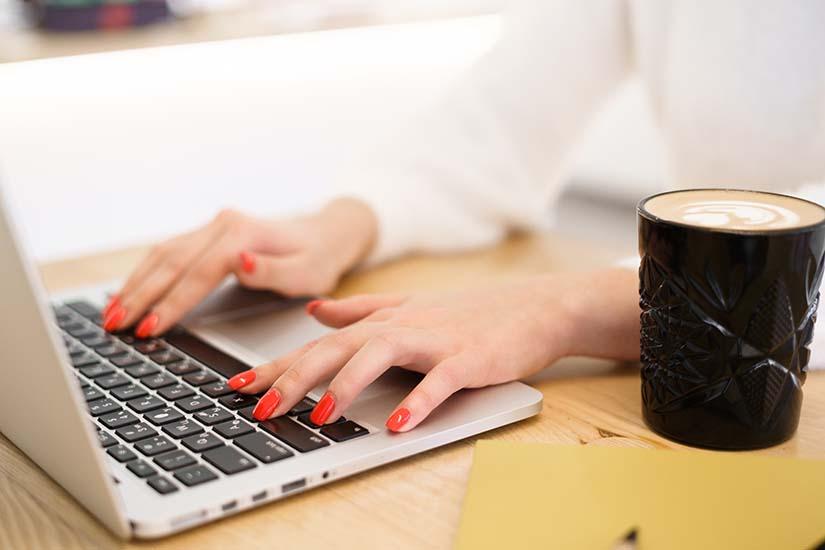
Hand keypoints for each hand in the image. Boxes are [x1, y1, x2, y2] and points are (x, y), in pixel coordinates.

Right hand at [101, 197, 376, 337]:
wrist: (326, 235)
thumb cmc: (318, 260)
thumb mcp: (308, 274)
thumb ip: (273, 272)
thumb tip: (240, 264)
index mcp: (243, 236)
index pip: (197, 273)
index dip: (171, 303)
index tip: (149, 328)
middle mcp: (223, 225)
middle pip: (171, 261)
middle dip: (141, 295)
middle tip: (115, 325)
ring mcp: (214, 226)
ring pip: (164, 254)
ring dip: (136, 283)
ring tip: (112, 314)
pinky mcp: (209, 233)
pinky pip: (170, 251)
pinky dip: (146, 272)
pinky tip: (130, 291)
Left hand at [228, 269, 639, 431]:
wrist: (534, 306)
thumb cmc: (470, 313)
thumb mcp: (409, 307)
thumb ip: (361, 309)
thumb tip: (315, 312)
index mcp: (383, 319)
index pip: (319, 343)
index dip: (277, 364)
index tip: (237, 385)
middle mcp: (401, 325)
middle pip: (337, 349)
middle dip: (294, 377)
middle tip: (259, 406)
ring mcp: (435, 341)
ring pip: (380, 356)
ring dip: (346, 385)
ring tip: (318, 415)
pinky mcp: (468, 359)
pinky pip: (440, 381)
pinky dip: (419, 401)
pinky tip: (399, 424)